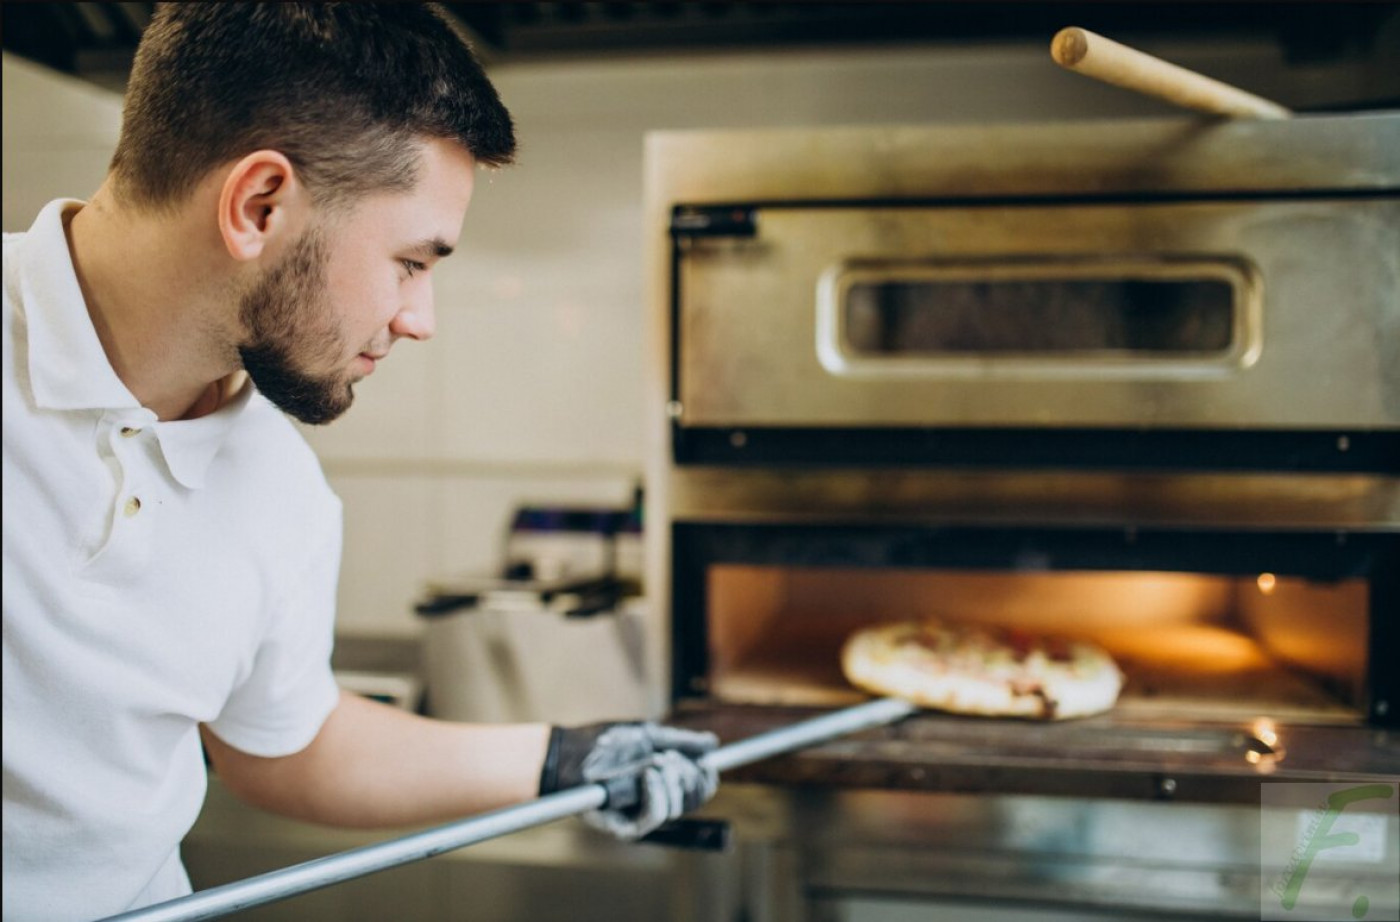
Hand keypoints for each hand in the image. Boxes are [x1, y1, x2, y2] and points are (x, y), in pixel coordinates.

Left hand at [538, 722, 719, 839]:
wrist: (570, 751)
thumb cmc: (602, 742)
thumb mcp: (647, 735)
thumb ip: (679, 741)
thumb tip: (712, 743)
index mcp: (663, 783)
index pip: (697, 791)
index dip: (706, 779)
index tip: (706, 763)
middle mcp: (654, 802)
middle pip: (692, 800)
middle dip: (688, 775)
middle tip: (667, 757)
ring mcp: (639, 816)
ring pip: (675, 808)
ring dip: (671, 780)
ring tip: (652, 762)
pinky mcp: (623, 827)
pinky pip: (652, 818)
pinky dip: (656, 795)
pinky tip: (648, 775)